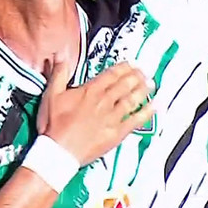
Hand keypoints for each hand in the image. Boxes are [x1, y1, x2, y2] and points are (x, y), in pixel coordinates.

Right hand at [36, 61, 154, 164]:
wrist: (58, 152)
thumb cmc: (53, 126)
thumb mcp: (51, 95)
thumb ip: (58, 73)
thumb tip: (60, 55)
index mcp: (90, 91)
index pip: (111, 74)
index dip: (123, 67)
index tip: (131, 64)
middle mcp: (104, 101)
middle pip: (125, 84)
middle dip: (136, 76)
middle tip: (144, 71)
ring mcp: (112, 117)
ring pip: (132, 99)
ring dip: (143, 90)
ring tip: (151, 83)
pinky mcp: (117, 133)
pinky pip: (136, 120)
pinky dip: (147, 112)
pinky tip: (156, 106)